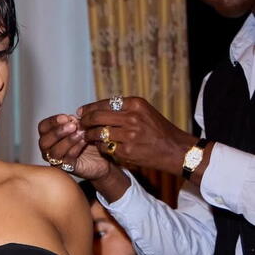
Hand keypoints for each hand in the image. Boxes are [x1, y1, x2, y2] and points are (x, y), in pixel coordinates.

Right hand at [38, 114, 111, 179]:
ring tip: (80, 133)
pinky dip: (75, 148)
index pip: (43, 127)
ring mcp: (57, 160)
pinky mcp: (67, 168)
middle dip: (58, 132)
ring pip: (55, 152)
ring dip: (68, 140)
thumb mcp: (82, 125)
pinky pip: (67, 159)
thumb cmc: (89, 138)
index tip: (66, 117)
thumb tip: (71, 119)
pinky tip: (84, 141)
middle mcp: (49, 148)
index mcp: (49, 135)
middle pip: (44, 141)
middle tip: (72, 126)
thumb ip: (75, 121)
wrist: (102, 154)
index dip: (52, 121)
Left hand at [78, 97, 195, 175]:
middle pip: (96, 117)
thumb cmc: (158, 129)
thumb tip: (95, 109)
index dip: (88, 108)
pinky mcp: (127, 151)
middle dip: (84, 121)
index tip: (80, 112)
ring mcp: (129, 135)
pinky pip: (105, 147)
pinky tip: (100, 145)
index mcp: (135, 104)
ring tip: (87, 136)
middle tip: (79, 124)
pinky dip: (100, 146)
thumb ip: (123, 108)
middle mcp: (132, 117)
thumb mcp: (144, 111)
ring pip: (98, 133)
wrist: (175, 150)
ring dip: (89, 135)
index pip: (103, 103)